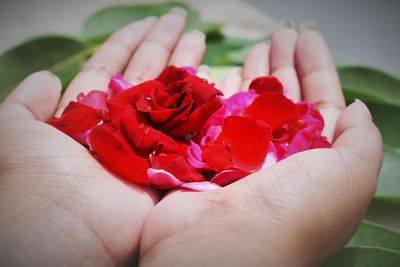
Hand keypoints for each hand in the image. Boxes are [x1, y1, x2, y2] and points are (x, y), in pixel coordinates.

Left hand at [0, 9, 205, 265]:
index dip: (130, 42)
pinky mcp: (166, 163)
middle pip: (146, 76)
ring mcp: (146, 143)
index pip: (113, 67)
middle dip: (163, 45)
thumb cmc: (38, 182)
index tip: (149, 20)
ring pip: (168, 97)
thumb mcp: (15, 133)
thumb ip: (25, 103)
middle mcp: (120, 125)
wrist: (66, 232)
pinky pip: (186, 130)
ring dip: (183, 67)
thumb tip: (45, 76)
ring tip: (198, 37)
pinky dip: (198, 107)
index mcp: (88, 114)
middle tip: (181, 19)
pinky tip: (210, 80)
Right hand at [139, 23, 382, 265]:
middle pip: (283, 98)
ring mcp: (239, 155)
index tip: (306, 36)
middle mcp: (278, 157)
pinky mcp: (206, 155)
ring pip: (249, 104)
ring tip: (256, 44)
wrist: (225, 248)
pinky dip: (220, 92)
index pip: (319, 102)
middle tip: (281, 32)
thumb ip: (360, 140)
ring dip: (254, 72)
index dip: (315, 67)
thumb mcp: (350, 176)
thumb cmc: (293, 213)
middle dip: (284, 63)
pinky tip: (223, 69)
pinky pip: (215, 115)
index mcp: (314, 160)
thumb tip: (354, 109)